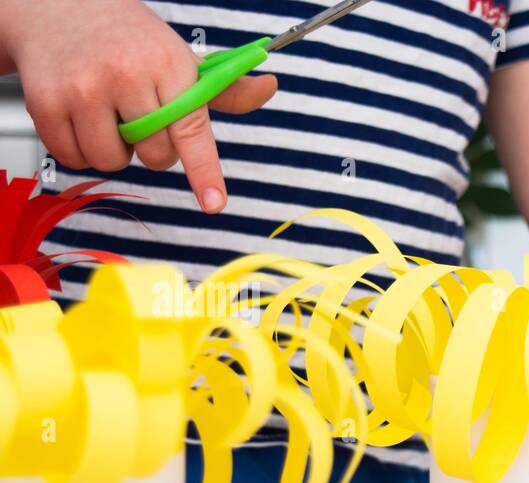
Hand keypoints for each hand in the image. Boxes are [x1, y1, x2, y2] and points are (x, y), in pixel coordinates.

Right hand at [0, 0, 276, 211]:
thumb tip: (269, 87)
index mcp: (168, 65)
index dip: (204, 171)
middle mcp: (125, 75)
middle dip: (153, 148)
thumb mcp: (181, 58)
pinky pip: (74, 159)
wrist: (59, 6)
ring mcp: (82, 89)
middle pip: (156, 158)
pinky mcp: (45, 102)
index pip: (191, 128)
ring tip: (108, 113)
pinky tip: (80, 115)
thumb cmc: (132, 41)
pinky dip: (80, 149)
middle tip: (140, 115)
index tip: (215, 204)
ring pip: (113, 163)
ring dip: (114, 151)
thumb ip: (226, 88)